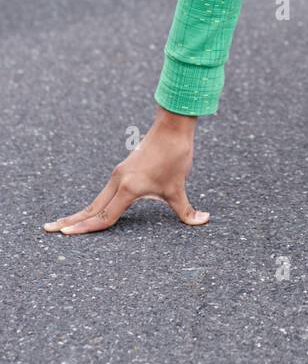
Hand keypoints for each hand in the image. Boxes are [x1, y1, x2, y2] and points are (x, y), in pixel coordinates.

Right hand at [43, 108, 208, 234]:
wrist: (172, 128)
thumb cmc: (175, 156)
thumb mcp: (179, 187)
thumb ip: (187, 210)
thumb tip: (203, 220)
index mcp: (129, 187)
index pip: (104, 215)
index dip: (86, 228)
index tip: (66, 235)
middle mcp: (118, 181)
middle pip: (91, 207)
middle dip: (70, 221)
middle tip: (48, 229)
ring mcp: (119, 174)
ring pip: (96, 199)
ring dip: (80, 212)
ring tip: (63, 224)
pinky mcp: (123, 170)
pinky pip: (105, 192)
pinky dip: (94, 204)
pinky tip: (90, 211)